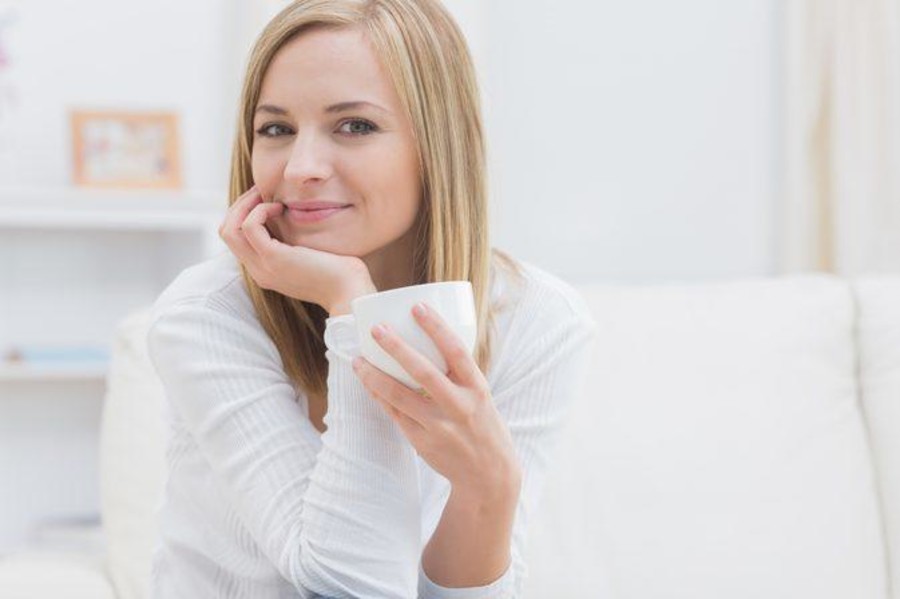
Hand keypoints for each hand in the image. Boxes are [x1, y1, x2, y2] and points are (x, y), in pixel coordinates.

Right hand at [219, 185, 375, 312]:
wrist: (349, 291)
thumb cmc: (339, 272)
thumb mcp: (309, 256)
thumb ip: (295, 243)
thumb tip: (289, 216)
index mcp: (265, 271)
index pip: (236, 239)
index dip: (245, 214)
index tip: (264, 198)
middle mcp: (259, 271)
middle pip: (226, 232)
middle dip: (240, 205)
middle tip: (260, 190)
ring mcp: (263, 266)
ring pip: (229, 229)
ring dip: (245, 205)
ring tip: (266, 196)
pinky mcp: (274, 258)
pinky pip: (249, 226)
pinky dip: (259, 210)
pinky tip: (279, 207)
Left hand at [351, 302, 521, 498]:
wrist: (488, 475)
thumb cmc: (483, 426)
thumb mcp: (480, 397)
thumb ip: (458, 375)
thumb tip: (429, 341)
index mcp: (477, 388)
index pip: (456, 351)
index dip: (436, 326)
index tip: (417, 306)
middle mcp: (459, 406)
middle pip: (423, 372)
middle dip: (397, 348)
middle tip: (376, 330)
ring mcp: (439, 426)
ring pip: (400, 396)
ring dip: (375, 376)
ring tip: (358, 360)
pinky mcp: (422, 442)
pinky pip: (395, 414)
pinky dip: (379, 397)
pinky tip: (367, 383)